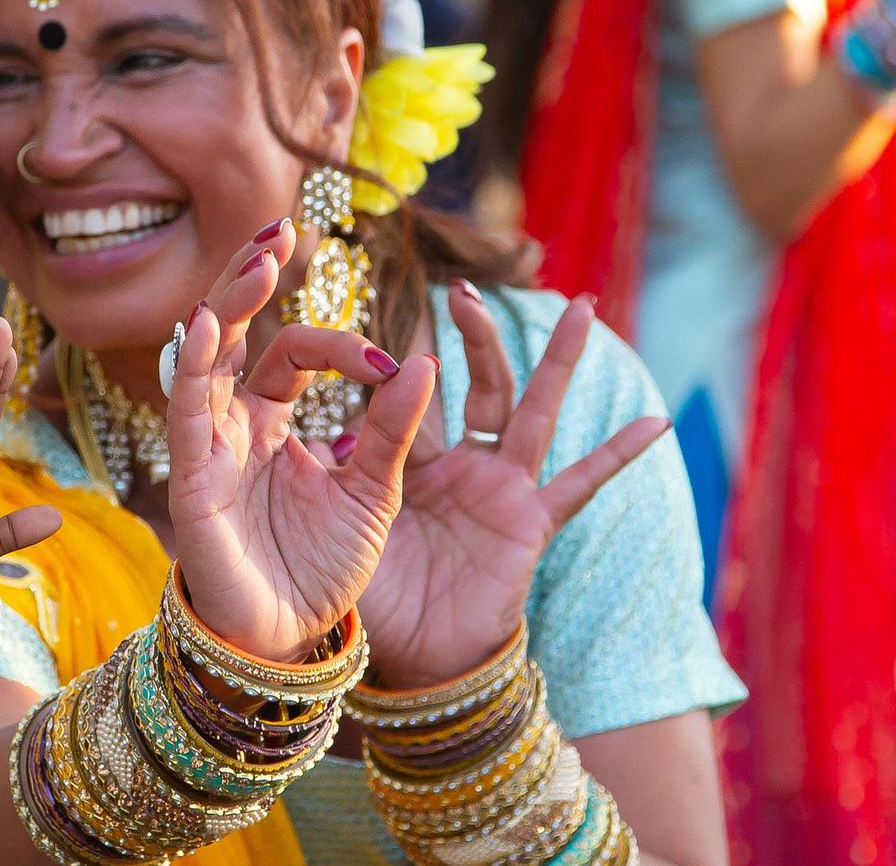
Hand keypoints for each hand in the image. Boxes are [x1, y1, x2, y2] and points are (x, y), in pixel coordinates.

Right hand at [167, 221, 435, 661]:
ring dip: (228, 302)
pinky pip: (185, 408)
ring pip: (205, 354)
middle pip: (235, 331)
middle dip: (251, 278)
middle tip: (280, 231)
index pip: (293, 353)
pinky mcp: (191, 475)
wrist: (288, 640)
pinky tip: (208, 324)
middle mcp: (234, 422)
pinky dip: (192, 365)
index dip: (337, 344)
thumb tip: (423, 360)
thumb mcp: (375, 491)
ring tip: (259, 258)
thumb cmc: (322, 568)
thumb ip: (394, 429)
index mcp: (274, 421)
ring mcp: (208, 443)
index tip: (383, 361)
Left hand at [349, 288, 670, 686]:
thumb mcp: (342, 524)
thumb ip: (327, 475)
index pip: (410, 393)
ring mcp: (504, 488)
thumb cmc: (375, 594)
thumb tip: (295, 429)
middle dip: (477, 336)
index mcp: (412, 459)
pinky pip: (581, 483)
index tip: (376, 324)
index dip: (397, 363)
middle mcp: (464, 463)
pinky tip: (655, 421)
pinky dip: (617, 453)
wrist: (417, 659)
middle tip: (465, 290)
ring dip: (559, 359)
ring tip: (583, 307)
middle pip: (479, 383)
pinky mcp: (532, 521)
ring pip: (535, 409)